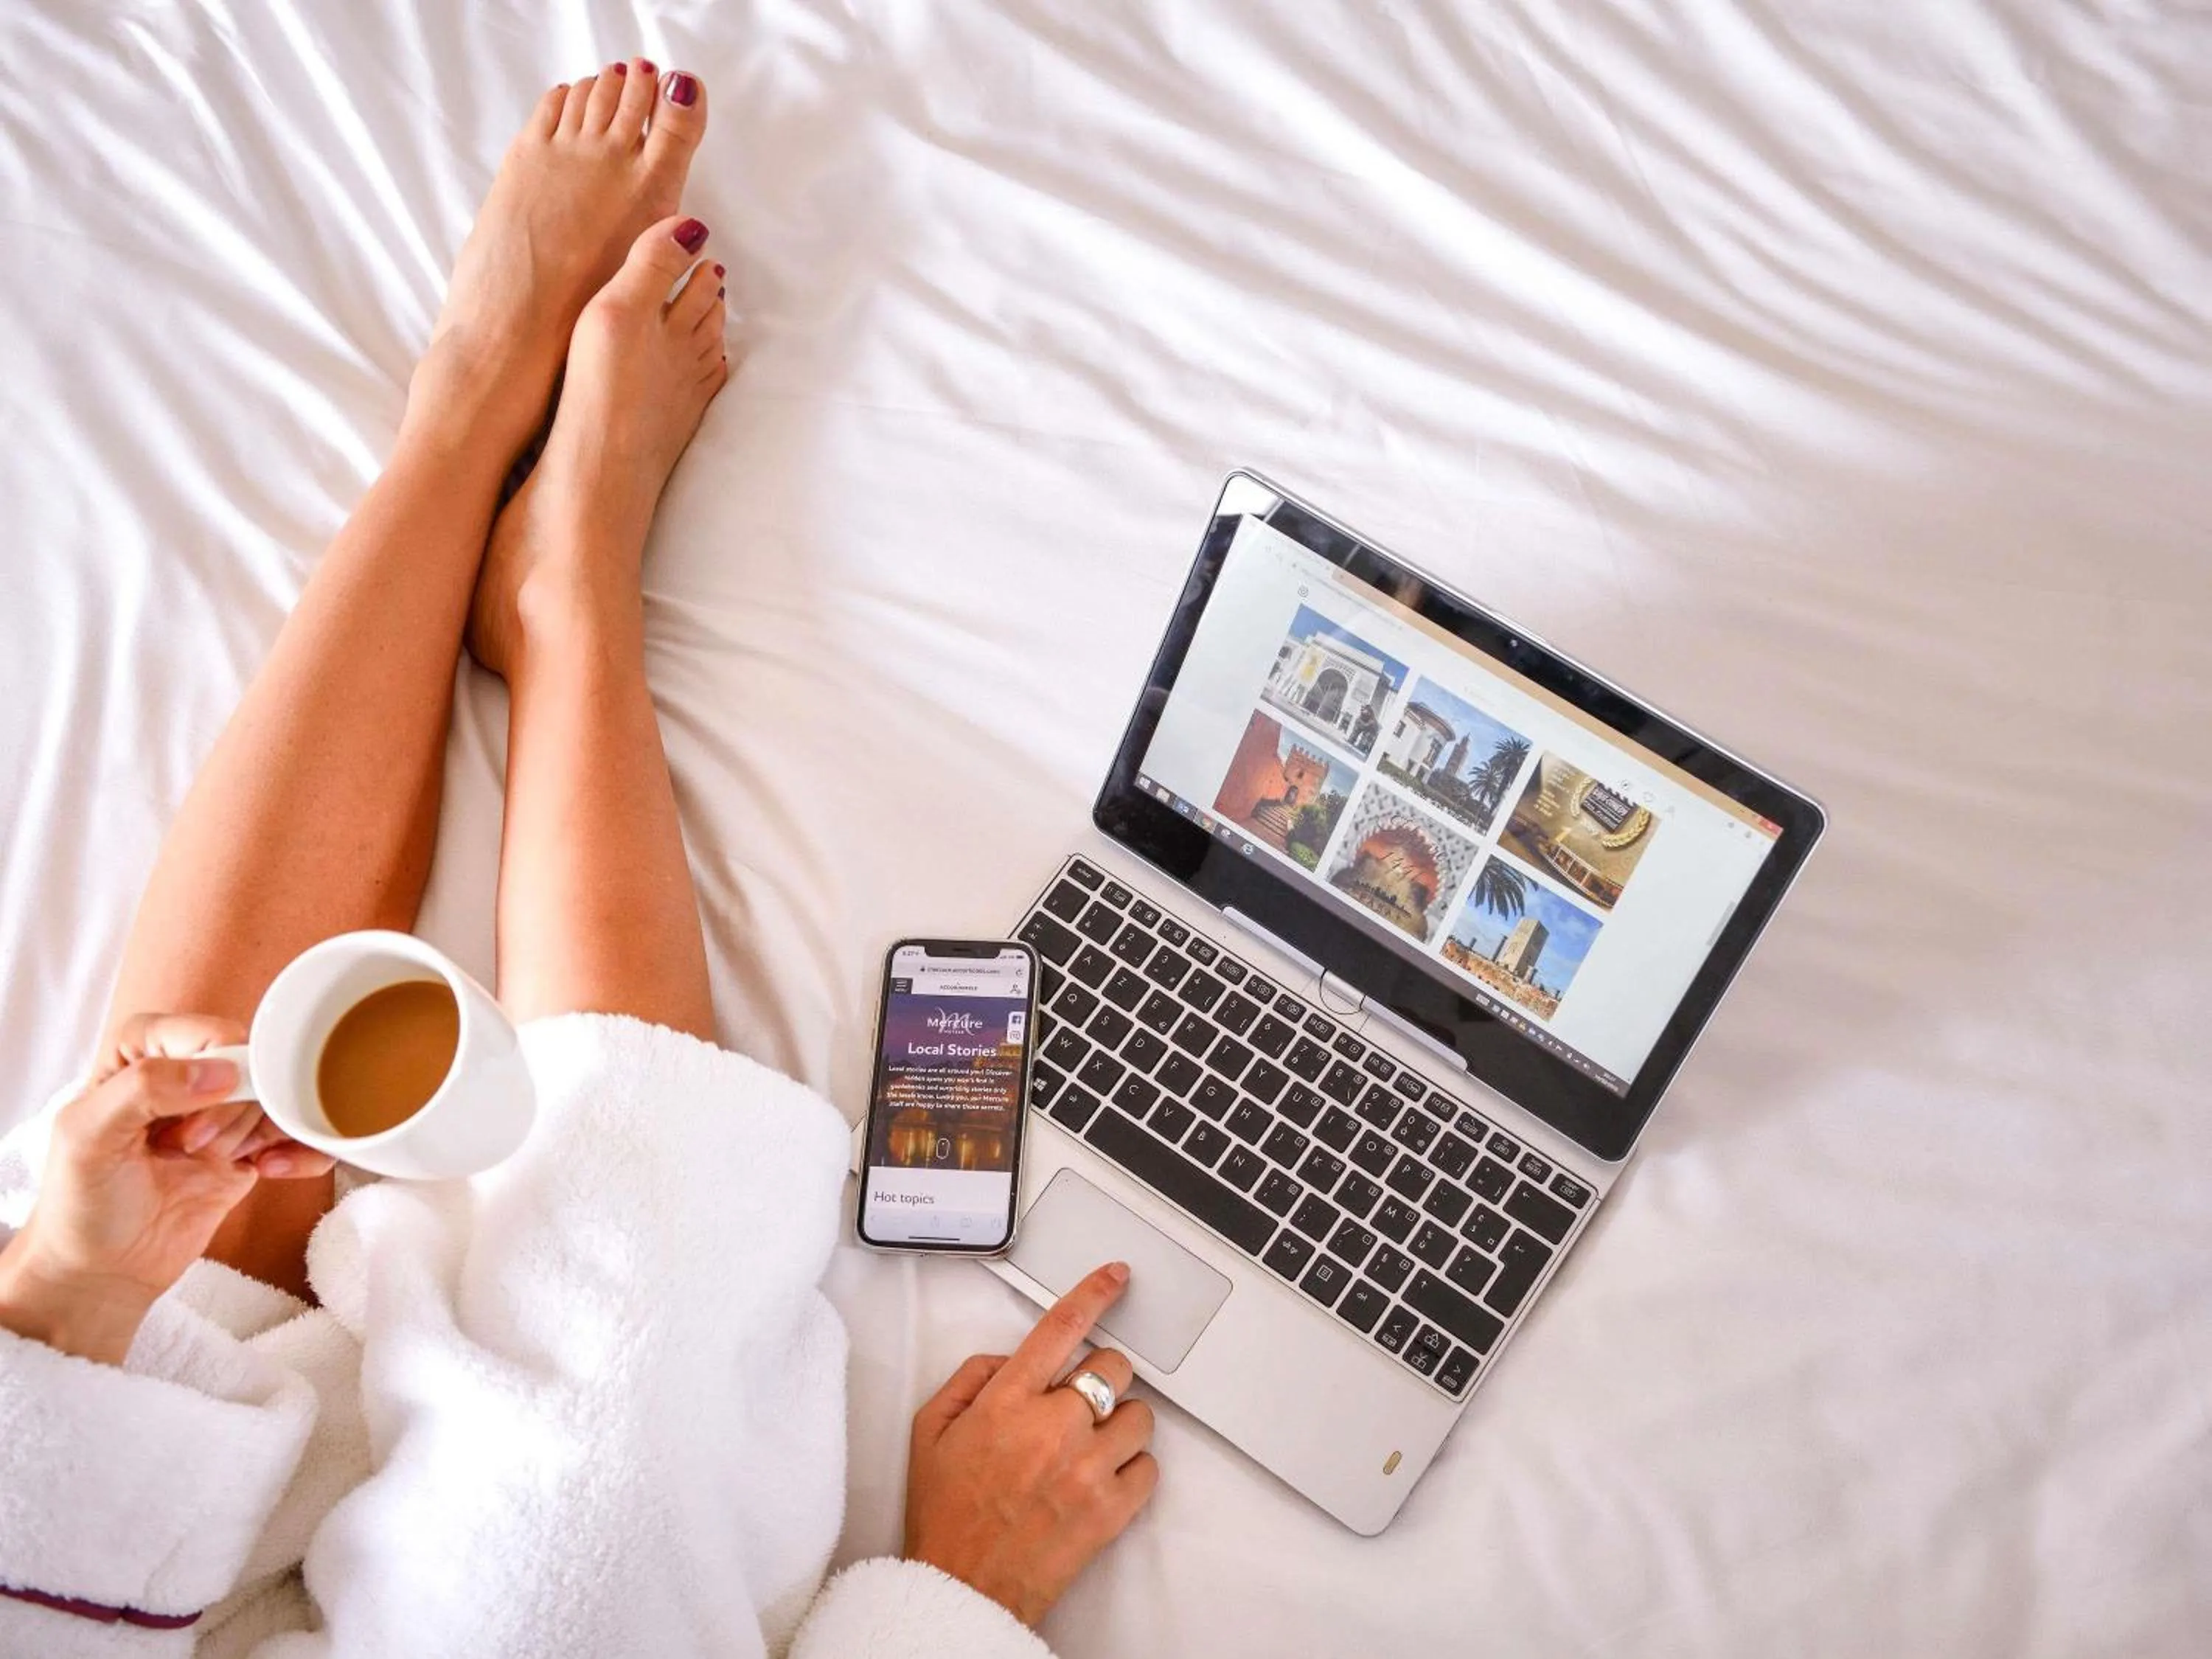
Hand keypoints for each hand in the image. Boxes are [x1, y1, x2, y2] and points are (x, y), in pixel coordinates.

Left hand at [0, 1014, 335, 1363]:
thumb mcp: (88, 1136)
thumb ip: (144, 1087)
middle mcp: (183, 1079)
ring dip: (260, 1131)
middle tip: (194, 1145)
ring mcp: (219, 1117)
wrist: (105, 1273)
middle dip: (234, 1107)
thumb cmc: (81, 1203)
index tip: (193, 1111)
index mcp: (138, 1057)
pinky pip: (298, 1136)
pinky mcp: (247, 1154)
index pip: (202, 1032)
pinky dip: (301, 1151)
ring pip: (276, 1098)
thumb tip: (222, 1070)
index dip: (210, 1067)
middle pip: (249, 1065)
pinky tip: (271, 1169)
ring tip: (220, 1161)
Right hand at [903, 1262, 1158, 1626]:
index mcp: (1007, 1402)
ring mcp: (1086, 1469)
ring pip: (1140, 1416)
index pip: (1062, 1328)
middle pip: (1113, 1368)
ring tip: (1088, 1449)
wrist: (962, 1588)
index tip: (1116, 1277)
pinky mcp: (1110, 1510)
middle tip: (1082, 1404)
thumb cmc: (946, 1515)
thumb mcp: (930, 1430)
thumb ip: (971, 1378)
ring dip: (1120, 1424)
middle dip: (1103, 1378)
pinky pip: (1149, 1466)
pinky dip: (1132, 1468)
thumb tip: (1013, 1358)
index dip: (1095, 1293)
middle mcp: (1052, 1427)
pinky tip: (1101, 1479)